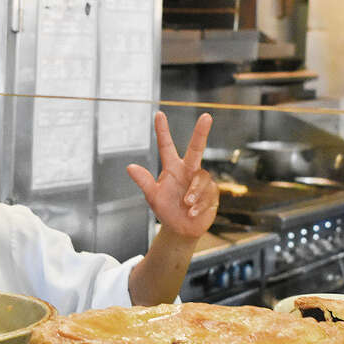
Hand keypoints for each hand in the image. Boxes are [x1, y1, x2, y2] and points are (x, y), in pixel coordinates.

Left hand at [127, 112, 218, 239]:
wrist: (181, 229)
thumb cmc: (166, 210)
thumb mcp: (153, 197)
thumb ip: (144, 182)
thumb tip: (130, 167)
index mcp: (172, 168)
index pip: (166, 147)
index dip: (163, 131)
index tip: (159, 114)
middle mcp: (188, 170)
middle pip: (196, 148)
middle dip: (201, 132)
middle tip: (206, 116)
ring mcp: (201, 181)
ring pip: (202, 178)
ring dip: (194, 192)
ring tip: (186, 204)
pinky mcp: (212, 192)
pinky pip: (208, 193)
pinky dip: (199, 204)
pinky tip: (192, 212)